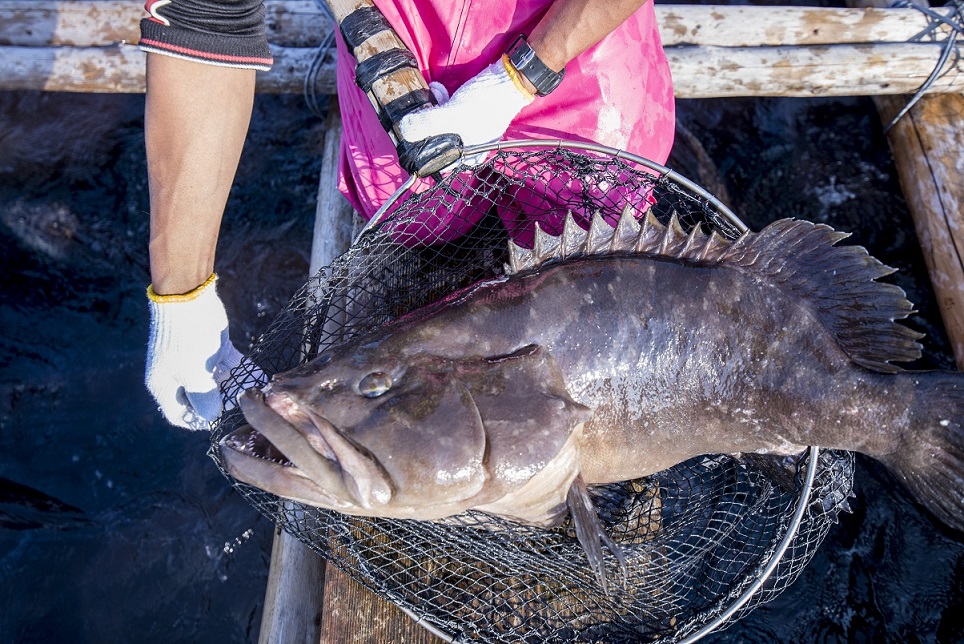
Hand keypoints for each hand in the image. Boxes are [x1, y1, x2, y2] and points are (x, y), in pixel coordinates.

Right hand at [145, 274, 242, 429]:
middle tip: (243, 410)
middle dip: (222, 405)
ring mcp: (197, 360)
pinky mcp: (214, 348)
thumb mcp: (194, 376)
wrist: (189, 298)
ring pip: (219, 382)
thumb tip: (212, 416)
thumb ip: (204, 400)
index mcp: (165, 385)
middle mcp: (179, 375)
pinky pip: (230, 365)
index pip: (178, 414)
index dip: (197, 422)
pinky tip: (261, 380)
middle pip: (201, 399)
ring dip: (236, 389)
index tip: (219, 424)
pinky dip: (244, 371)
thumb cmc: (186, 341)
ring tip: (256, 397)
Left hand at [398, 58, 533, 163]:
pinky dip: (443, 101)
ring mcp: (472, 129)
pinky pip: (452, 112)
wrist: (509, 79)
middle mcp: (470, 145)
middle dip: (427, 126)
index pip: (439, 163)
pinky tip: (438, 88)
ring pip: (444, 125)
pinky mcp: (472, 113)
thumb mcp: (452, 114)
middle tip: (419, 114)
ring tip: (431, 94)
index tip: (411, 140)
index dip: (424, 152)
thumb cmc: (485, 103)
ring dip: (433, 109)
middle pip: (440, 143)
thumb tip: (404, 130)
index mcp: (468, 155)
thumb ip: (428, 123)